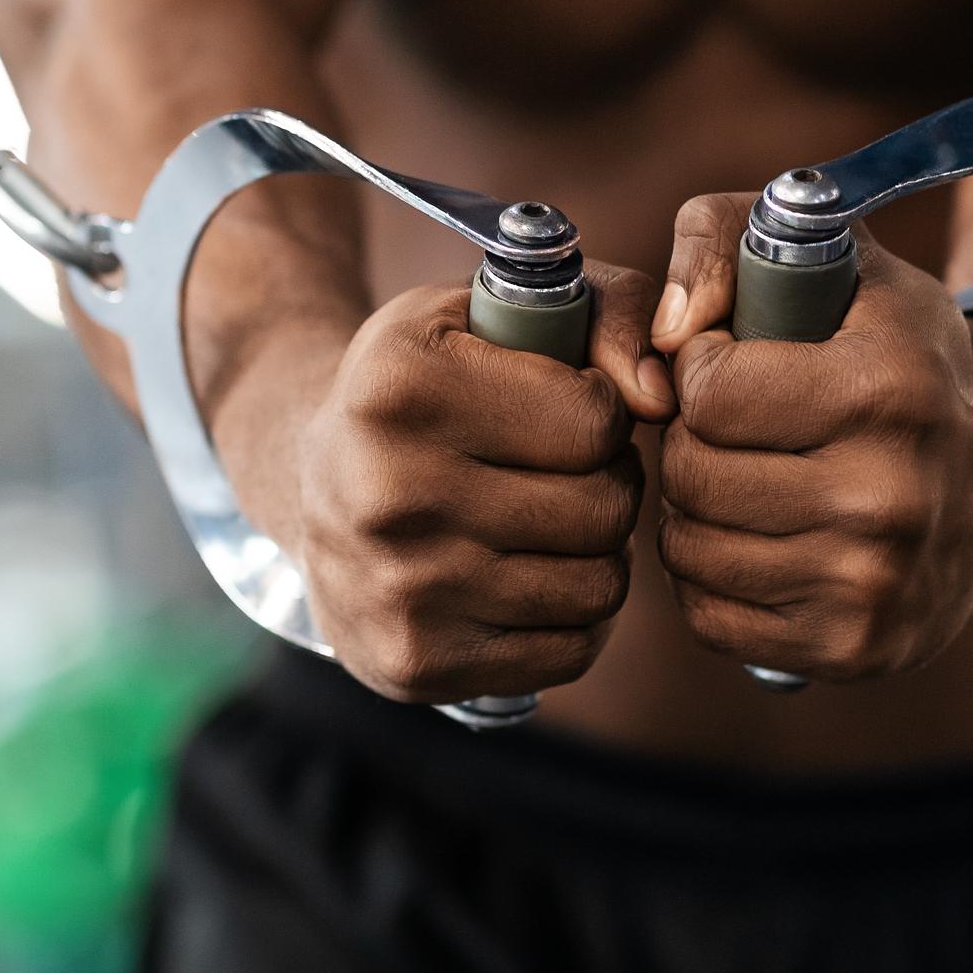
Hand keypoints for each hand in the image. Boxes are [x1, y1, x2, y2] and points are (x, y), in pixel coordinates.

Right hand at [285, 262, 672, 704]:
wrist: (313, 484)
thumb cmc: (433, 384)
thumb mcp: (495, 310)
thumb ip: (606, 311)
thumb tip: (658, 397)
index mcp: (404, 385)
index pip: (594, 420)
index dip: (603, 413)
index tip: (567, 408)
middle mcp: (387, 490)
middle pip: (603, 509)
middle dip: (609, 484)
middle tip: (567, 473)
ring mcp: (399, 587)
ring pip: (600, 587)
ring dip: (598, 554)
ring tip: (552, 522)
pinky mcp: (415, 662)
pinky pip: (572, 652)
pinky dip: (573, 617)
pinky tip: (530, 577)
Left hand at [650, 196, 972, 682]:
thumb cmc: (882, 348)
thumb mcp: (826, 256)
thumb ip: (723, 238)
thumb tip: (663, 334)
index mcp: (892, 389)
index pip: (707, 391)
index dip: (701, 369)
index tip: (734, 363)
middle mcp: (894, 496)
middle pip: (693, 474)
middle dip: (692, 442)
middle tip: (736, 429)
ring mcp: (877, 584)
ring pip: (690, 549)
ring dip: (695, 510)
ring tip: (746, 478)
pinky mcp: (856, 648)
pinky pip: (709, 617)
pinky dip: (712, 578)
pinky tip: (760, 540)